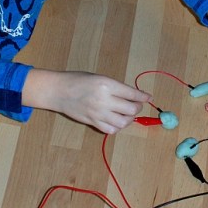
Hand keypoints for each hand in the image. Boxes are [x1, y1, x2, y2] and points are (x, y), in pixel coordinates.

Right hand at [22, 69, 150, 133]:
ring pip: (123, 122)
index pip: (132, 94)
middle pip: (131, 110)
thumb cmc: (78, 80)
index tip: (148, 97)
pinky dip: (118, 127)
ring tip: (128, 114)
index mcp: (107, 85)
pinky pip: (111, 129)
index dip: (143, 97)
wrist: (58, 91)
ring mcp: (98, 113)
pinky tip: (117, 120)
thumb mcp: (99, 77)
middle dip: (138, 107)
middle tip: (136, 104)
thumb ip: (116, 87)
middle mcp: (104, 100)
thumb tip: (132, 95)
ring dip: (130, 119)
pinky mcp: (93, 122)